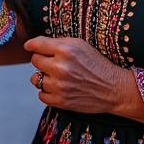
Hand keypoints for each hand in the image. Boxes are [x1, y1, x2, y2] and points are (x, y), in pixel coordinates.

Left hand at [25, 36, 143, 121]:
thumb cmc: (97, 64)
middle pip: (35, 61)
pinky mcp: (61, 101)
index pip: (36, 45)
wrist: (113, 89)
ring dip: (44, 77)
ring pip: (36, 79)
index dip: (32, 45)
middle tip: (53, 63)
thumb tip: (35, 44)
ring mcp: (59, 86)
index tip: (30, 46)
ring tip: (56, 76)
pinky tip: (57, 88)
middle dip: (42, 60)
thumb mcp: (81, 45)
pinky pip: (41, 95)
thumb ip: (58, 42)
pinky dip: (47, 92)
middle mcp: (60, 68)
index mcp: (65, 50)